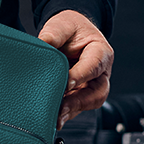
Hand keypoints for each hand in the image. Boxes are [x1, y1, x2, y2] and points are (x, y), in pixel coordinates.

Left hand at [37, 10, 113, 126]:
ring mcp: (91, 85)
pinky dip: (65, 112)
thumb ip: (54, 34)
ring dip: (72, 111)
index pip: (94, 66)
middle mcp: (100, 72)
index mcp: (101, 52)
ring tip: (56, 119)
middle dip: (79, 102)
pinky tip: (52, 117)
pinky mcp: (80, 93)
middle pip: (97, 92)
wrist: (69, 34)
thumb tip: (43, 43)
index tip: (67, 83)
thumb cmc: (69, 29)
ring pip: (87, 103)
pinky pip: (76, 106)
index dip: (81, 76)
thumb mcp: (62, 25)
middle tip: (61, 109)